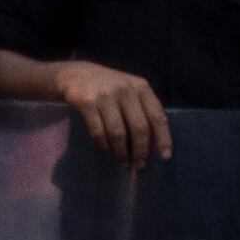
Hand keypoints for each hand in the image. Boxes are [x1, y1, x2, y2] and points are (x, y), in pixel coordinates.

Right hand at [48, 57, 169, 168]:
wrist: (75, 74)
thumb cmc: (108, 87)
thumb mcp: (130, 90)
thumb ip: (142, 109)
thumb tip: (153, 142)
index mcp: (141, 88)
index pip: (157, 116)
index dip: (162, 138)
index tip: (164, 156)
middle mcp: (125, 90)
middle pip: (139, 127)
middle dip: (140, 150)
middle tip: (139, 165)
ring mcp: (105, 96)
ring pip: (118, 132)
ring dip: (122, 152)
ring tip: (123, 163)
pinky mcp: (86, 103)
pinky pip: (98, 131)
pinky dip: (104, 146)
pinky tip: (107, 153)